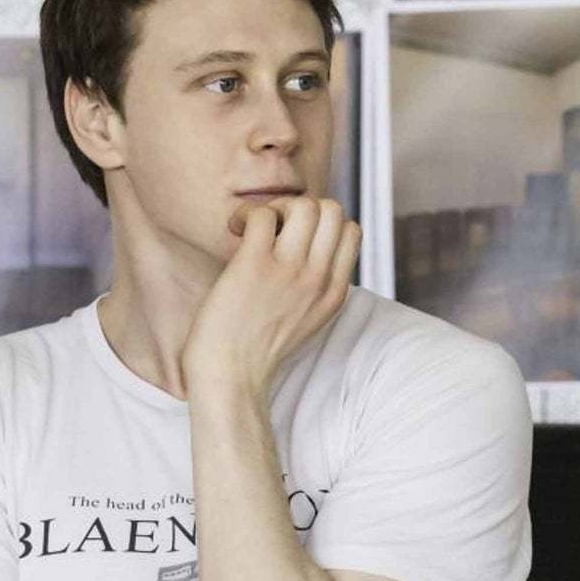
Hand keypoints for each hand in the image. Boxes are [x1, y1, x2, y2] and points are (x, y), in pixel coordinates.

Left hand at [181, 196, 360, 395]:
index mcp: (333, 292)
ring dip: (276, 207)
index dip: (321, 224)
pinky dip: (246, 214)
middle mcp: (318, 279)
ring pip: (305, 204)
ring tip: (254, 229)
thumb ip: (315, 288)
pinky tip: (235, 232)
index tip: (292, 240)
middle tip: (273, 230)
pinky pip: (263, 213)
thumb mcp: (305, 320)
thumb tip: (306, 248)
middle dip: (301, 208)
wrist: (229, 376)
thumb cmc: (254, 349)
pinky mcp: (255, 265)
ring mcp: (290, 271)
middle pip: (333, 210)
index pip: (350, 231)